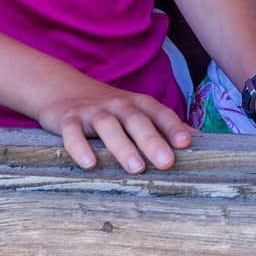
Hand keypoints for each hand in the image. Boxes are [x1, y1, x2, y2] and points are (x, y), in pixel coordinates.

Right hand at [35, 82, 193, 173]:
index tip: (188, 142)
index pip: (158, 112)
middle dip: (152, 140)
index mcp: (135, 103)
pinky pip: (73, 133)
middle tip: (167, 162)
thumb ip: (160, 124)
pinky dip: (80, 147)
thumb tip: (197, 138)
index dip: (173, 126)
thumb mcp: (133, 110)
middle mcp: (116, 104)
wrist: (59, 86)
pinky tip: (89, 164)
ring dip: (123, 146)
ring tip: (136, 168)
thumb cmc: (105, 106)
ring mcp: (91, 111)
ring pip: (108, 126)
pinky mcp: (67, 119)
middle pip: (136, 120)